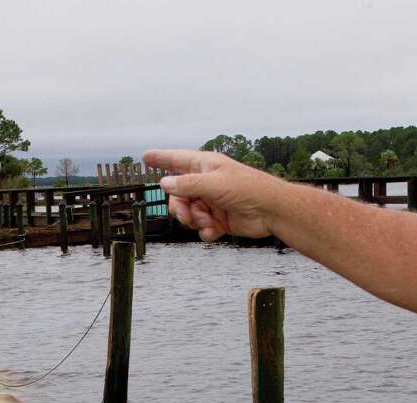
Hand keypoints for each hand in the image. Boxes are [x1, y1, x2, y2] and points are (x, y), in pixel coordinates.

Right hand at [143, 149, 279, 241]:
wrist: (271, 210)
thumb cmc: (248, 188)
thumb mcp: (213, 183)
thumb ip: (186, 184)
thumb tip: (164, 183)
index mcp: (205, 166)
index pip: (176, 159)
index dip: (160, 158)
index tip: (145, 157)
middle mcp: (206, 182)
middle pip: (178, 195)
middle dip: (179, 208)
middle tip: (187, 216)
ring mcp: (212, 201)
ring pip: (188, 213)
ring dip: (194, 221)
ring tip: (208, 222)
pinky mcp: (219, 219)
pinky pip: (201, 227)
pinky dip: (205, 231)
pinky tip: (215, 230)